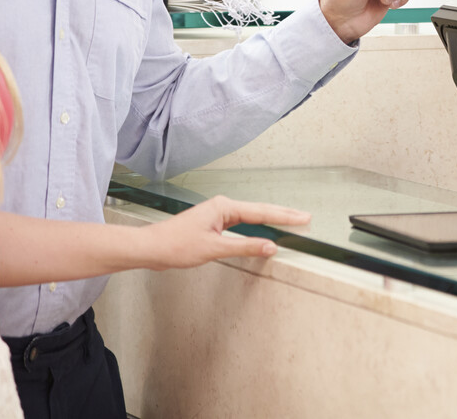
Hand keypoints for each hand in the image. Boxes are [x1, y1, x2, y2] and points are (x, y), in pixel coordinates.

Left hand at [143, 195, 309, 268]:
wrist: (151, 248)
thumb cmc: (175, 245)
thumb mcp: (214, 249)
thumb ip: (245, 247)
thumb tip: (269, 246)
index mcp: (224, 207)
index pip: (261, 212)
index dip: (284, 216)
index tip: (303, 218)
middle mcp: (222, 207)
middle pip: (260, 210)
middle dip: (283, 213)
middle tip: (305, 217)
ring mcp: (218, 215)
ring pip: (251, 215)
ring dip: (271, 218)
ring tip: (290, 220)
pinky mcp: (213, 224)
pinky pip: (241, 223)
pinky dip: (256, 225)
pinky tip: (262, 229)